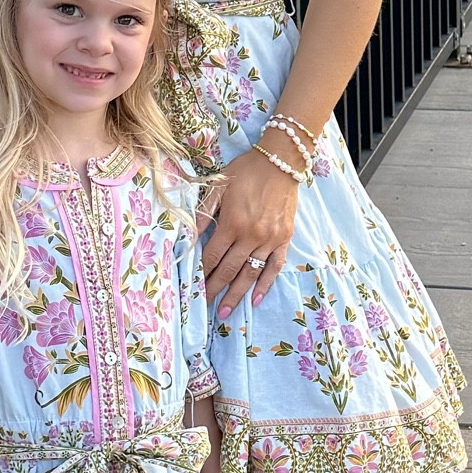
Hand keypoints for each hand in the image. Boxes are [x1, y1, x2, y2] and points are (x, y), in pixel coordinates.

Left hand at [203, 149, 298, 318]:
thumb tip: (187, 238)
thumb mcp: (218, 187)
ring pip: (250, 273)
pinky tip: (255, 298)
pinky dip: (265, 284)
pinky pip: (274, 266)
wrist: (281, 160)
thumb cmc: (245, 171)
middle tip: (203, 307)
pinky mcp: (284, 239)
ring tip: (224, 312)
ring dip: (236, 295)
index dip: (201, 273)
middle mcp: (251, 235)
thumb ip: (203, 213)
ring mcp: (269, 239)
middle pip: (228, 269)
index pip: (212, 256)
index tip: (192, 288)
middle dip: (214, 289)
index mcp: (232, 223)